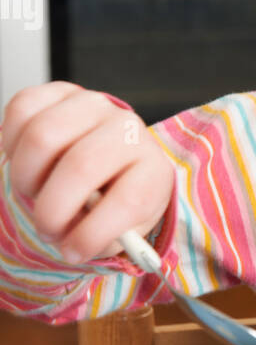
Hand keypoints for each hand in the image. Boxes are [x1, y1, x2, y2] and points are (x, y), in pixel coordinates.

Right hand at [1, 81, 174, 263]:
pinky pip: (21, 108)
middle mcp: (127, 129)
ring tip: (33, 194)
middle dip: (52, 210)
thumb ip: (103, 238)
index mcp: (152, 168)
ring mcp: (93, 105)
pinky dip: (11, 143)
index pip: (128, 199)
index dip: (93, 233)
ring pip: (42, 136)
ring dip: (26, 177)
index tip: (72, 253)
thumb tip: (75, 243)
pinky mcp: (60, 91)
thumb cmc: (114, 200)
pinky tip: (24, 163)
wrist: (111, 162)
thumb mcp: (122, 229)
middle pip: (80, 166)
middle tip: (47, 229)